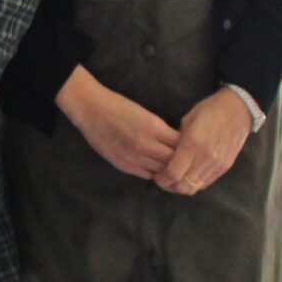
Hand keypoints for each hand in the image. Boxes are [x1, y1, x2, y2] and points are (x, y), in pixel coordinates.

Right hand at [57, 66, 178, 179]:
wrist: (91, 109)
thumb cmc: (118, 106)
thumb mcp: (145, 114)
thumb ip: (161, 130)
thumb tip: (177, 143)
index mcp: (153, 127)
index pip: (181, 145)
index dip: (188, 148)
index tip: (190, 148)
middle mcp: (145, 144)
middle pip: (173, 161)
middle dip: (181, 162)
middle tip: (186, 162)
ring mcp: (133, 157)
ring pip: (161, 171)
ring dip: (168, 170)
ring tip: (174, 168)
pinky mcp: (123, 164)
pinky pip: (146, 175)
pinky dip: (154, 173)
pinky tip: (156, 169)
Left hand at [153, 87, 253, 195]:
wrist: (238, 109)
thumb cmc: (209, 110)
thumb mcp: (187, 121)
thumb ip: (177, 141)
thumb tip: (167, 156)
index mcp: (192, 143)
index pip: (173, 173)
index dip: (161, 179)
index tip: (156, 175)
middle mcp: (206, 157)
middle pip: (183, 185)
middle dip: (169, 185)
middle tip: (164, 179)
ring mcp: (217, 164)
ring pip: (194, 188)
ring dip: (182, 186)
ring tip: (176, 179)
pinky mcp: (225, 167)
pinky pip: (206, 183)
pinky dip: (195, 183)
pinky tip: (189, 175)